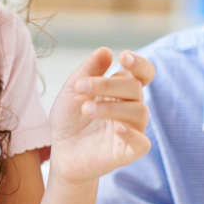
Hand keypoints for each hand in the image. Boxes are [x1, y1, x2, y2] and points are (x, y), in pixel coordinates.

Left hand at [48, 48, 154, 184]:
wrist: (61, 152)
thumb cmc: (69, 119)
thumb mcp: (73, 91)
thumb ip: (89, 71)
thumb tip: (106, 50)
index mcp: (121, 91)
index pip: (143, 73)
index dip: (139, 64)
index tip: (123, 56)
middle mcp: (131, 108)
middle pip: (135, 88)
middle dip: (107, 85)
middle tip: (81, 88)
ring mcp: (132, 130)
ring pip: (139, 112)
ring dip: (111, 107)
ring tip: (85, 109)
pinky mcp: (129, 152)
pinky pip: (141, 142)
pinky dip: (131, 134)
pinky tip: (116, 128)